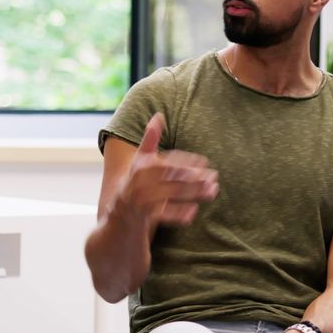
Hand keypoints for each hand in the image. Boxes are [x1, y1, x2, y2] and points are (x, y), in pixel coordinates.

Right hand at [116, 113, 217, 227]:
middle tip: (214, 177)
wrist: (118, 217)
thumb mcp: (140, 162)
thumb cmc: (134, 185)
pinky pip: (163, 214)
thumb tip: (158, 115)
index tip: (204, 161)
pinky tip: (193, 212)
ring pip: (171, 194)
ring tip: (211, 192)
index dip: (185, 160)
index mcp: (140, 165)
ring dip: (193, 193)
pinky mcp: (142, 216)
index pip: (166, 160)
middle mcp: (138, 180)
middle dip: (194, 177)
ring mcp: (140, 199)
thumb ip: (150, 140)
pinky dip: (177, 214)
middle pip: (171, 176)